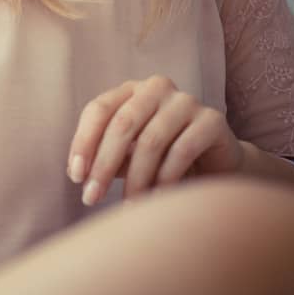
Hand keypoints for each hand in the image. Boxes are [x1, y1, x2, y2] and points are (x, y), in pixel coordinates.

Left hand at [68, 76, 242, 205]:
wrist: (218, 164)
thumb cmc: (163, 159)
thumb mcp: (129, 155)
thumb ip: (105, 156)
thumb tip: (77, 173)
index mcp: (131, 90)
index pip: (98, 109)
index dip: (83, 142)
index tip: (75, 178)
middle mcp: (157, 88)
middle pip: (121, 124)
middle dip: (103, 165)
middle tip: (91, 198)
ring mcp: (186, 101)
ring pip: (150, 141)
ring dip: (136, 179)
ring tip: (128, 206)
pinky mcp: (212, 120)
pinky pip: (182, 150)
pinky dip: (166, 179)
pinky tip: (157, 199)